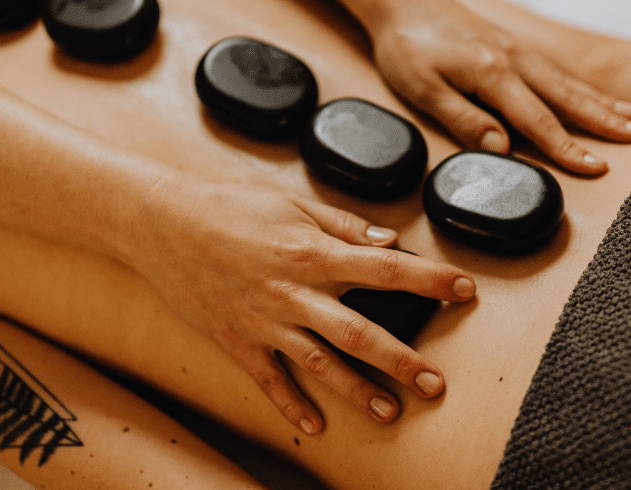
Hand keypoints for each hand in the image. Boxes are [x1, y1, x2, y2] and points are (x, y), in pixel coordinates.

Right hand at [134, 173, 475, 434]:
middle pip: (359, 331)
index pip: (384, 268)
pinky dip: (291, 405)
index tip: (464, 289)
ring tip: (391, 413)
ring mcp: (265, 321)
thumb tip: (387, 239)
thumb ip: (341, 223)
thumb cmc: (230, 207)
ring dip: (357, 390)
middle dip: (402, 359)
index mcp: (312, 252)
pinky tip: (314, 426)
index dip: (429, 279)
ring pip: (320, 363)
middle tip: (436, 383)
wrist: (166, 225)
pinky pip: (269, 379)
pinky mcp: (238, 339)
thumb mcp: (290, 203)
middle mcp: (294, 292)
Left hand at [366, 0, 630, 173]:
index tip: (596, 168)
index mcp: (492, 73)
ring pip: (564, 80)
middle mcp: (512, 58)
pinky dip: (576, 83)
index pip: (537, 120)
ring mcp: (513, 48)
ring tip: (630, 118)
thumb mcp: (422, 88)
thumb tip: (502, 150)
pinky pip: (551, 68)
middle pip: (566, 97)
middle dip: (604, 120)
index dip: (567, 148)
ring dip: (598, 101)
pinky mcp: (506, 43)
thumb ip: (463, 119)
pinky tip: (586, 92)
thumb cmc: (405, 44)